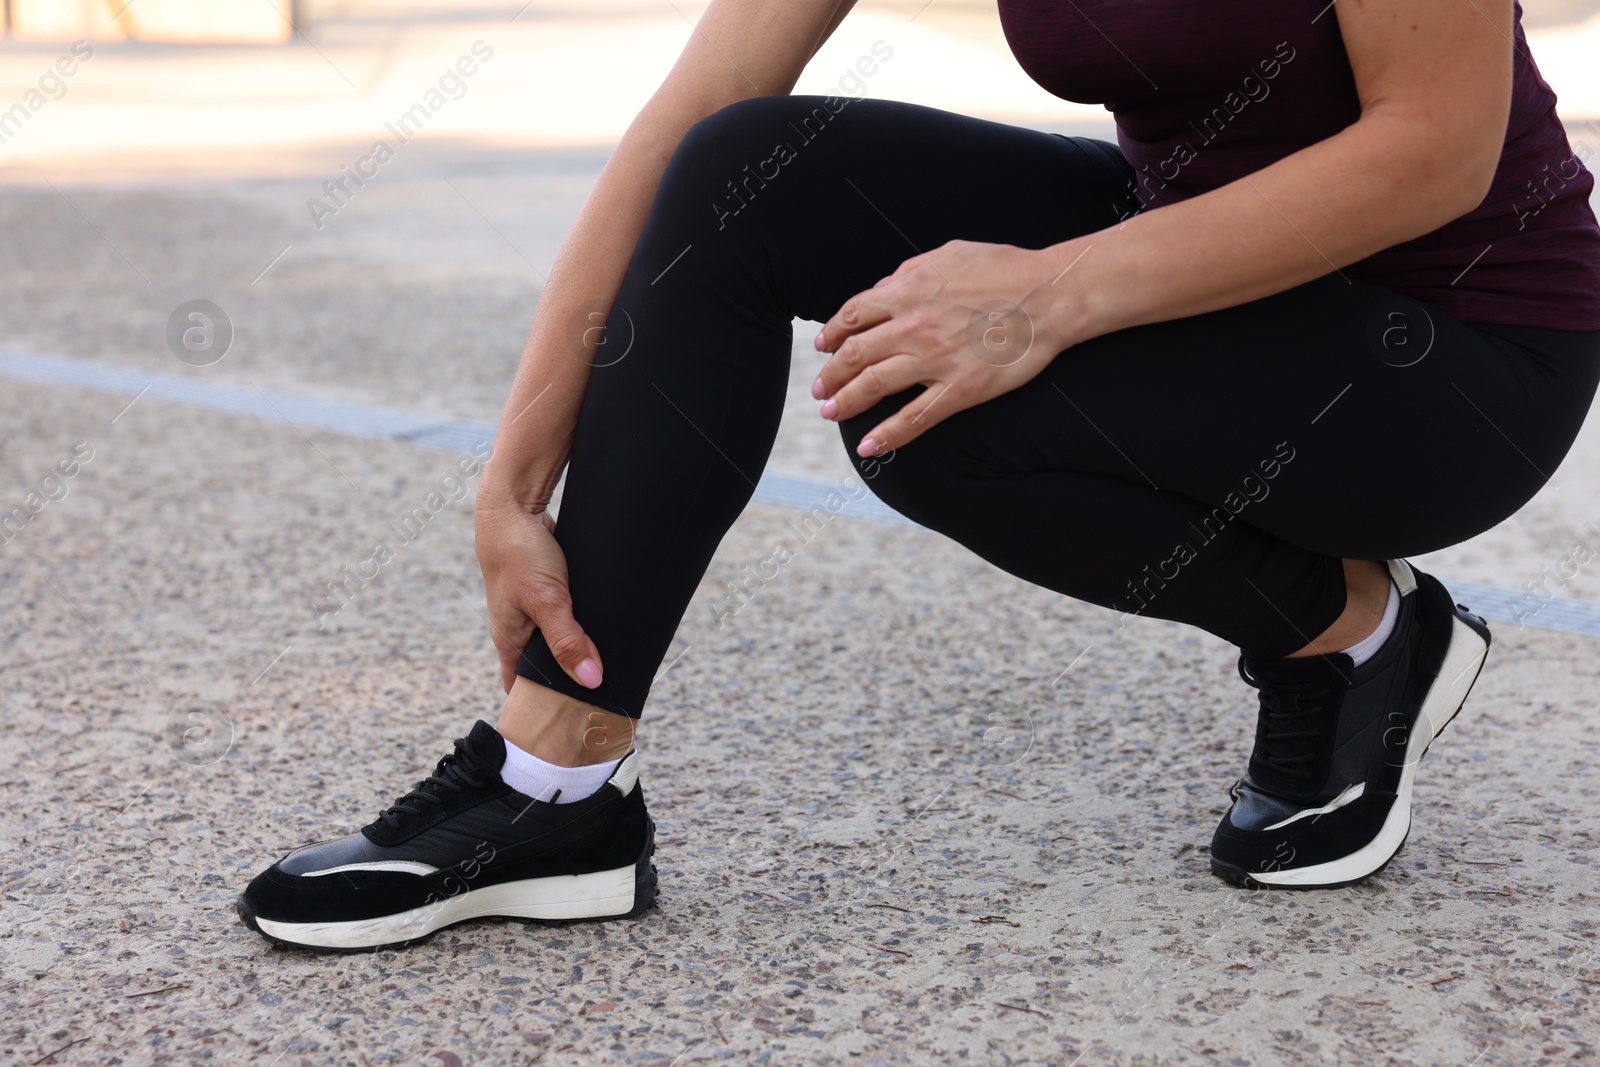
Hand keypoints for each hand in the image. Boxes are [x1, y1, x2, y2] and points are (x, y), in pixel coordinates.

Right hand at [474, 498, 602, 693]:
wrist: (513, 506)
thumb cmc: (520, 553)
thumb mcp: (547, 600)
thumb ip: (567, 640)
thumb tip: (590, 680)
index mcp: (510, 641)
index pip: (522, 690)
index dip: (542, 708)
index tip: (571, 723)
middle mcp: (520, 631)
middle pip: (546, 668)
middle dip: (570, 683)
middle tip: (605, 699)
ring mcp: (534, 611)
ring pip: (560, 642)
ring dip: (582, 651)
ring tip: (614, 668)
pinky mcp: (550, 592)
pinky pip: (570, 618)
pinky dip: (586, 626)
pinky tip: (610, 631)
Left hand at [811, 239, 1079, 454]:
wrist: (1050, 294)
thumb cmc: (1006, 269)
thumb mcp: (949, 254)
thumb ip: (909, 272)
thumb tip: (882, 288)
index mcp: (907, 291)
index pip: (853, 316)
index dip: (832, 334)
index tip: (823, 347)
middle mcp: (912, 327)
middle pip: (855, 354)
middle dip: (831, 374)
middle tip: (820, 389)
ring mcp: (934, 360)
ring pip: (874, 385)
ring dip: (846, 402)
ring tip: (831, 412)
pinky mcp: (960, 390)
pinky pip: (914, 418)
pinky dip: (887, 435)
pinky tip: (869, 448)